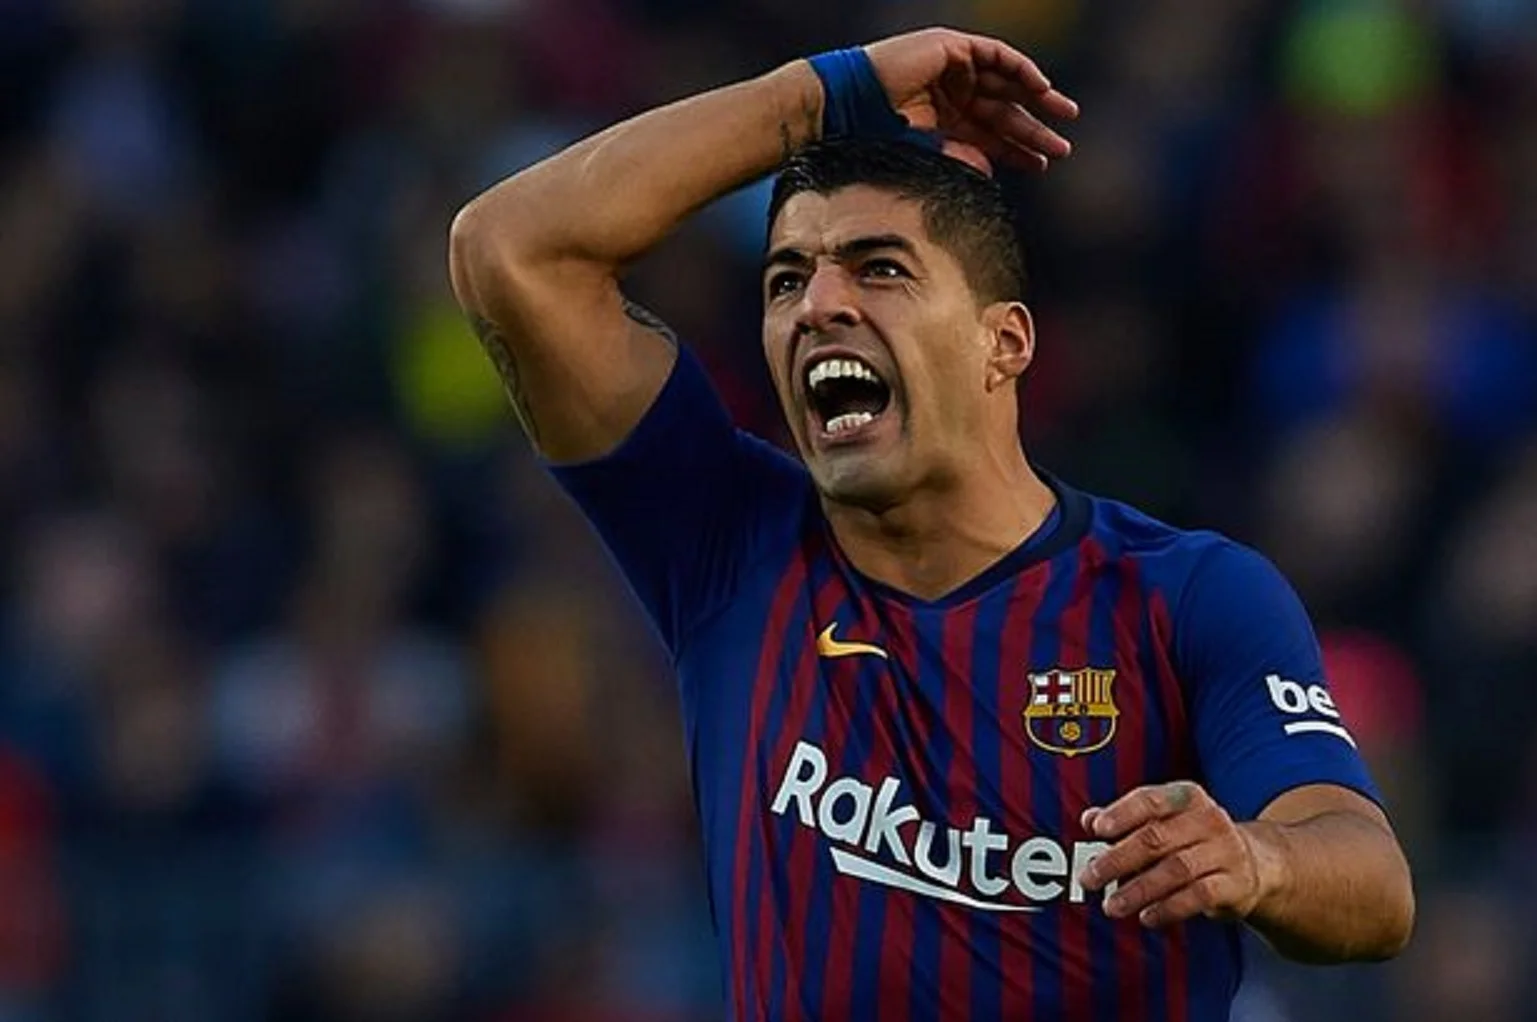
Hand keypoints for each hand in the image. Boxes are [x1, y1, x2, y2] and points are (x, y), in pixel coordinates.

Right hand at [862, 28, 1079, 173]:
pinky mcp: (951, 48)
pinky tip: (1041, 88)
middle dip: (1034, 128)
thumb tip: (988, 172)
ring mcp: (952, 70)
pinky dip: (1020, 69)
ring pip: (1005, 83)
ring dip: (1037, 98)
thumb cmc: (873, 137)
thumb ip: (957, 158)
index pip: (990, 135)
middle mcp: (951, 94)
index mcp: (944, 121)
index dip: (1017, 150)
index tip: (1043, 165)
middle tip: (1064, 147)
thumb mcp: (925, 153)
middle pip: (1003, 111)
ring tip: (1065, 115)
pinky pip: (996, 54)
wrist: (845, 107)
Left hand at [1076, 782, 1281, 927]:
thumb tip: (1088, 819)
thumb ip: (1126, 819)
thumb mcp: (1165, 821)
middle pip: (1157, 838)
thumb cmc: (1193, 839)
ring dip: (1138, 890)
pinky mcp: (1236, 884)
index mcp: (1187, 797)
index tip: (1096, 829)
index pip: (1151, 800)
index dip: (1122, 813)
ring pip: (1175, 870)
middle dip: (1118, 860)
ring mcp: (1226, 851)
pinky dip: (1169, 909)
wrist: (1255, 863)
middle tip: (1090, 878)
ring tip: (1111, 906)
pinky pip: (1198, 897)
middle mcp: (1209, 820)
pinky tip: (1146, 918)